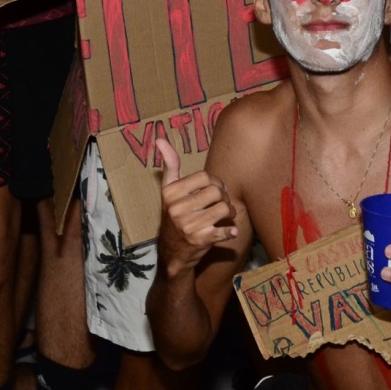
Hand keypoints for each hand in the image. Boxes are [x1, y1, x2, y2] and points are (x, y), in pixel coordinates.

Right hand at [155, 129, 237, 272]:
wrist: (172, 251)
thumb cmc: (174, 215)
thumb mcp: (168, 190)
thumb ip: (169, 165)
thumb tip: (160, 138)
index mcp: (170, 193)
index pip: (204, 177)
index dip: (215, 181)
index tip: (215, 189)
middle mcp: (177, 209)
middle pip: (216, 192)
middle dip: (224, 197)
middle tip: (222, 203)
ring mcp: (188, 225)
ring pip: (224, 209)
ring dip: (230, 212)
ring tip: (226, 215)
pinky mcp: (200, 241)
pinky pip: (223, 232)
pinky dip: (229, 231)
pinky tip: (230, 231)